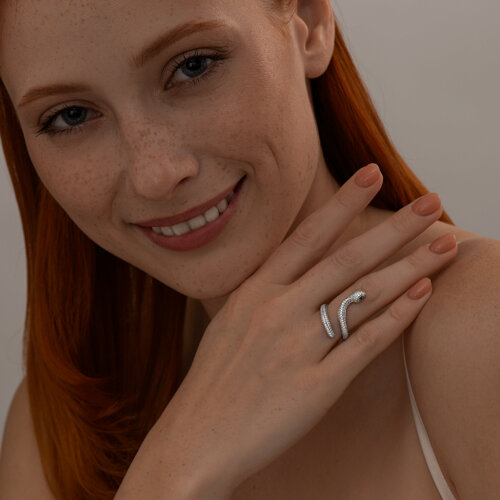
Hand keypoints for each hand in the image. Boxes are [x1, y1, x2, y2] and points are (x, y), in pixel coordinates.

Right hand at [153, 164, 457, 495]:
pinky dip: (396, 318)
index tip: (371, 174)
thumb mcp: (232, 320)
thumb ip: (267, 292)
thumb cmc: (215, 377)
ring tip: (445, 245)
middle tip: (432, 201)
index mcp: (254, 292)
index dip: (342, 203)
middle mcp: (277, 311)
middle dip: (394, 227)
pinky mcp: (316, 385)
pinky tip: (421, 296)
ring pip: (364, 296)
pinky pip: (364, 344)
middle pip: (346, 259)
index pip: (307, 236)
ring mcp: (298, 347)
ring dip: (410, 267)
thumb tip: (301, 268)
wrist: (197, 436)